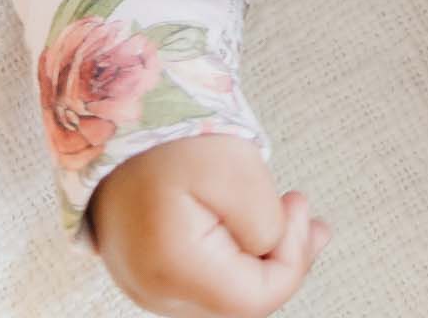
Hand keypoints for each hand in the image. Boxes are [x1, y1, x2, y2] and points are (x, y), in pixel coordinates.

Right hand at [87, 134, 331, 317]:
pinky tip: (254, 226)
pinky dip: (237, 257)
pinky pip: (204, 281)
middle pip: (241, 302)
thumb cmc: (177, 143)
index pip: (256, 300)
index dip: (292, 261)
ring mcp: (147, 289)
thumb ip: (264, 224)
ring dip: (263, 258)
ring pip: (225, 294)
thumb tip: (270, 251)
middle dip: (284, 259)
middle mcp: (155, 294)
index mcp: (175, 270)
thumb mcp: (236, 170)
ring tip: (291, 214)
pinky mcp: (149, 275)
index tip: (298, 204)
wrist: (121, 127)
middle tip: (306, 210)